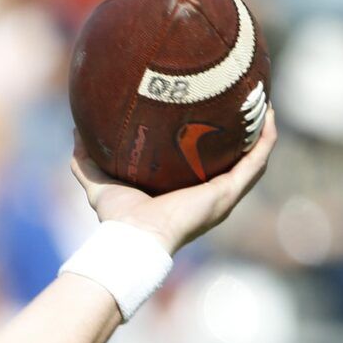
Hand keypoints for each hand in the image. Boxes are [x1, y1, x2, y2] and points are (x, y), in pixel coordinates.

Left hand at [72, 106, 275, 253]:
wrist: (134, 238)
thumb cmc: (118, 219)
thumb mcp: (98, 182)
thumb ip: (86, 160)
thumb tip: (75, 130)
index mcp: (185, 193)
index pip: (204, 166)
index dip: (211, 143)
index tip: (212, 116)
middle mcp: (209, 194)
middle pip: (234, 161)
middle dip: (243, 135)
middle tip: (244, 104)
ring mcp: (224, 194)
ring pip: (253, 159)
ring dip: (262, 132)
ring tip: (264, 103)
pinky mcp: (229, 192)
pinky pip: (256, 161)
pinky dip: (265, 139)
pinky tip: (268, 114)